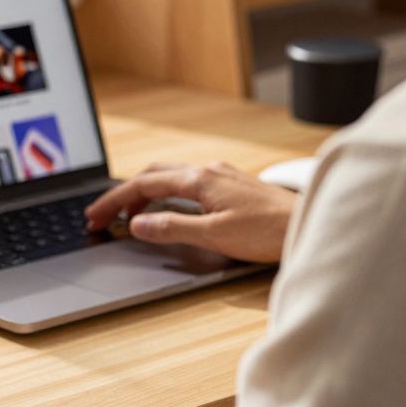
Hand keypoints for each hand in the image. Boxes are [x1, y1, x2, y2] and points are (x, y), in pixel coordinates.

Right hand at [85, 161, 296, 263]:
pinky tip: (168, 210)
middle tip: (104, 216)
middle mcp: (208, 170)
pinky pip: (188, 183)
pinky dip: (166, 195)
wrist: (310, 226)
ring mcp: (221, 175)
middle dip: (124, 194)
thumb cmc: (270, 232)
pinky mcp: (232, 185)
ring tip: (130, 217)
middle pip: (153, 174)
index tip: (95, 217)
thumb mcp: (215, 236)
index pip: (143, 185)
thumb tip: (138, 225)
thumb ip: (173, 228)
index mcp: (199, 179)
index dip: (114, 202)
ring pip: (170, 176)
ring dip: (144, 194)